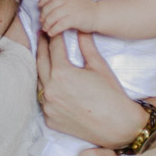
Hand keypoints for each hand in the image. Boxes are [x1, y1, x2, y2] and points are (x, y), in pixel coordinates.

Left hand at [37, 0, 97, 35]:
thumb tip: (47, 7)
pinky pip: (59, 25)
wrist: (100, 14)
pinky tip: (52, 33)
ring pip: (53, 16)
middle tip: (42, 21)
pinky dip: (53, 30)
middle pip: (50, 6)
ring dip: (47, 24)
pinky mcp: (74, 19)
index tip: (39, 6)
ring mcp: (71, 8)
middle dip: (43, 15)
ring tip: (46, 29)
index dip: (43, 0)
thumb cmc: (87, 8)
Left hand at [37, 31, 141, 148]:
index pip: (54, 48)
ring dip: (41, 68)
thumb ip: (86, 46)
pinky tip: (51, 83)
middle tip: (43, 35)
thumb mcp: (98, 66)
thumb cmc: (111, 95)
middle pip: (41, 61)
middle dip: (42, 46)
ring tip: (44, 57)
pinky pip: (44, 100)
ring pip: (39, 81)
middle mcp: (50, 89)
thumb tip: (81, 30)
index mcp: (61, 73)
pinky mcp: (50, 119)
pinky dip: (46, 89)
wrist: (117, 126)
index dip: (55, 36)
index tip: (54, 29)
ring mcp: (48, 106)